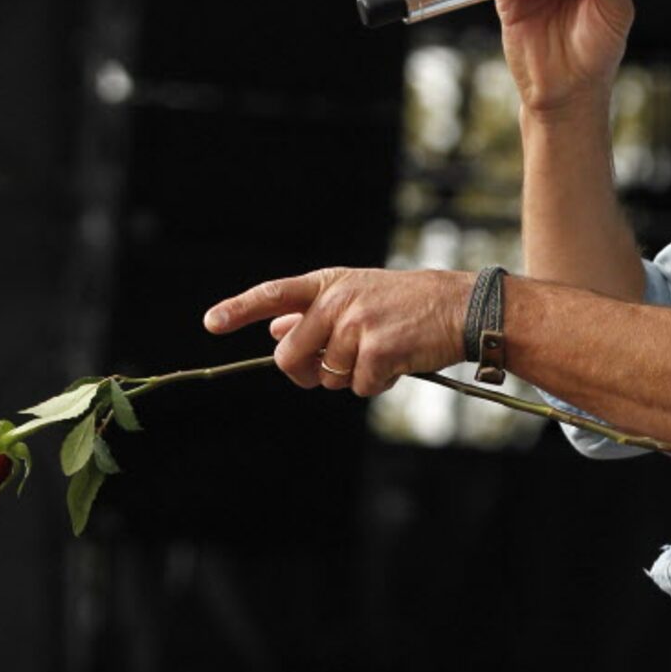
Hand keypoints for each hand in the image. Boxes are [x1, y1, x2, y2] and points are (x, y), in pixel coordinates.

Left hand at [203, 266, 470, 395]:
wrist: (460, 308)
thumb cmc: (407, 305)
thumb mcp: (357, 296)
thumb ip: (313, 312)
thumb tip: (274, 329)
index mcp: (328, 284)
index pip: (273, 294)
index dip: (238, 309)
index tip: (211, 323)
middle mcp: (336, 300)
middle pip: (289, 356)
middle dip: (305, 373)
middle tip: (331, 369)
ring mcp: (355, 324)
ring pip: (327, 377)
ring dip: (352, 377)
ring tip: (382, 353)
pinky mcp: (377, 349)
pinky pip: (359, 387)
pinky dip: (378, 384)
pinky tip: (398, 362)